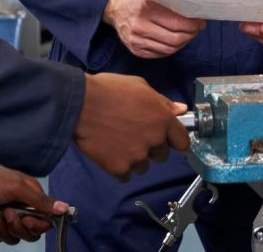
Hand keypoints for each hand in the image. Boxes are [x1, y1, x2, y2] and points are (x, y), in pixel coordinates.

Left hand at [0, 163, 68, 244]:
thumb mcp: (18, 188)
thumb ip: (41, 201)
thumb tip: (66, 208)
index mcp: (33, 198)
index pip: (45, 222)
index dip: (36, 225)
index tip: (26, 219)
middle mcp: (23, 209)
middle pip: (29, 233)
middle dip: (15, 226)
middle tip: (5, 212)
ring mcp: (8, 217)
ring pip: (12, 237)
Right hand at [75, 72, 190, 180]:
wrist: (79, 105)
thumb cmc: (110, 90)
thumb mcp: (140, 86)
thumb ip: (163, 102)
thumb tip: (181, 110)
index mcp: (163, 119)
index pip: (182, 141)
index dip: (175, 140)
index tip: (167, 139)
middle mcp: (154, 140)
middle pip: (162, 155)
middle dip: (151, 148)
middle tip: (133, 135)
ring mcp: (137, 157)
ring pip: (143, 166)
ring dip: (135, 159)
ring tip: (118, 143)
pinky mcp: (119, 169)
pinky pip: (126, 175)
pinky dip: (119, 167)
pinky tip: (109, 153)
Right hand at [103, 0, 204, 58]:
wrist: (113, 8)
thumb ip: (170, 1)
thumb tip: (194, 9)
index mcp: (146, 9)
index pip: (177, 23)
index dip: (193, 24)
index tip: (200, 21)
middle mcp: (140, 26)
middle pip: (175, 39)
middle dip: (190, 34)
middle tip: (196, 28)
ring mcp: (136, 41)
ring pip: (169, 49)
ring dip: (183, 42)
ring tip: (188, 34)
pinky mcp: (135, 50)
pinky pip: (160, 54)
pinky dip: (172, 48)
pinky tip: (176, 40)